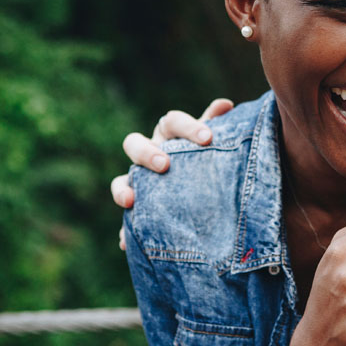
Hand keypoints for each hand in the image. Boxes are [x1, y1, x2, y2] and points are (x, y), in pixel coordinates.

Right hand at [111, 98, 232, 248]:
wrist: (205, 194)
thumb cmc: (208, 159)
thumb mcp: (214, 145)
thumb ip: (219, 124)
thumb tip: (226, 103)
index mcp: (169, 133)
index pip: (171, 122)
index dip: (187, 126)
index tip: (207, 138)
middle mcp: (149, 153)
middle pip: (134, 143)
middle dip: (147, 153)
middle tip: (165, 165)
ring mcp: (139, 180)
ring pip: (119, 180)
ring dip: (121, 189)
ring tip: (130, 201)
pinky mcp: (137, 209)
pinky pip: (125, 220)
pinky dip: (125, 231)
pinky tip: (125, 242)